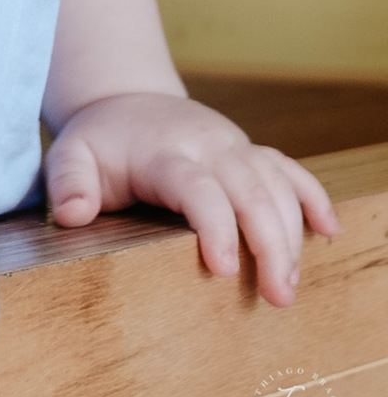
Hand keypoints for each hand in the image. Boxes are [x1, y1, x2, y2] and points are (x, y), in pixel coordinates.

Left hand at [44, 92, 340, 305]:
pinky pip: (289, 169)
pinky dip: (312, 196)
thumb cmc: (98, 142)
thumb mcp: (70, 155)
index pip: (196, 186)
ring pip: (277, 183)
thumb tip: (74, 214)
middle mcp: (207, 145)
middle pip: (250, 188)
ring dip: (292, 234)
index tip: (224, 268)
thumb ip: (67, 183)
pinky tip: (328, 230)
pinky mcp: (249, 151)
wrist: (124, 100)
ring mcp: (233, 146)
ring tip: (289, 287)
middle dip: (270, 242)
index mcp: (164, 151)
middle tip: (277, 297)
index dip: (214, 224)